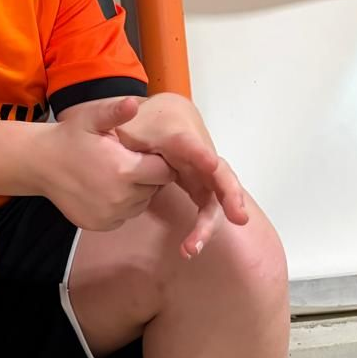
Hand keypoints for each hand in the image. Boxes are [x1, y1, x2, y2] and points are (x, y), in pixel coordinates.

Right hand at [35, 97, 177, 231]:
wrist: (39, 163)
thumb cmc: (68, 138)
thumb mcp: (90, 119)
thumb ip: (115, 112)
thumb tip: (133, 103)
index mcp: (125, 170)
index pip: (165, 172)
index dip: (158, 162)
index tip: (142, 154)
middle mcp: (120, 197)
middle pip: (154, 189)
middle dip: (146, 176)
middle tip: (125, 162)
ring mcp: (109, 214)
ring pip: (140, 204)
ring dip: (135, 192)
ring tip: (114, 176)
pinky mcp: (99, 224)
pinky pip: (123, 216)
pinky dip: (119, 206)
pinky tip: (104, 190)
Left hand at [114, 93, 250, 256]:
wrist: (158, 118)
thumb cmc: (142, 122)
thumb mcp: (128, 120)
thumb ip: (118, 117)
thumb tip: (126, 110)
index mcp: (180, 134)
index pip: (191, 143)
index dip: (200, 153)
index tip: (210, 163)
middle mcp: (200, 152)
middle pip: (219, 173)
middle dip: (229, 194)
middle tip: (239, 217)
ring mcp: (203, 170)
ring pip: (216, 196)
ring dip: (209, 222)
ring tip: (192, 247)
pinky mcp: (200, 183)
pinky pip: (207, 206)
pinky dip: (201, 225)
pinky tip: (188, 248)